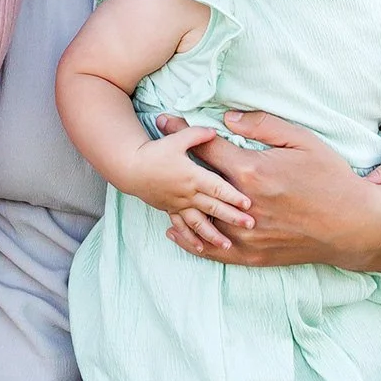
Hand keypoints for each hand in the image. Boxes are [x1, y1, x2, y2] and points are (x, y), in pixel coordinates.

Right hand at [120, 119, 253, 234]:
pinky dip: (190, 238)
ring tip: (228, 245)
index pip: (216, 187)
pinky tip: (201, 248)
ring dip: (213, 235)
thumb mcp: (176, 140)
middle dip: (232, 217)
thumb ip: (197, 135)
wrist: (130, 168)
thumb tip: (214, 131)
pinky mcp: (170, 210)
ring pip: (198, 223)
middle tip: (249, 225)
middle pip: (213, 207)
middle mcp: (187, 193)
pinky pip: (182, 227)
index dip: (232, 195)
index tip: (248, 204)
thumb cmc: (154, 153)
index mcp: (192, 176)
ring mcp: (178, 204)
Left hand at [164, 110, 380, 269]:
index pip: (206, 149)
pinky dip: (191, 240)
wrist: (352, 224)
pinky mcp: (252, 255)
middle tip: (155, 149)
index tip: (165, 121)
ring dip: (178, 202)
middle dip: (174, 162)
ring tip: (160, 188)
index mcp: (253, 172)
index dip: (183, 132)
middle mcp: (243, 205)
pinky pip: (212, 250)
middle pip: (196, 182)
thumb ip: (262, 126)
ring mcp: (246, 234)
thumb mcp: (302, 141)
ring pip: (199, 218)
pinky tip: (176, 230)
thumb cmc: (330, 177)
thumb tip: (226, 118)